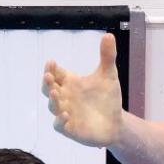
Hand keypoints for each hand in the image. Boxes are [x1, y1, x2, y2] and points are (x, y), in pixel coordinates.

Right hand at [42, 33, 123, 147]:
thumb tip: (109, 35)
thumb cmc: (108, 98)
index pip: (55, 73)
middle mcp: (64, 97)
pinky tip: (65, 114)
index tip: (51, 62)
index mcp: (70, 83)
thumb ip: (107, 56)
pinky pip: (59, 125)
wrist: (116, 123)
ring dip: (53, 99)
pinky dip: (60, 120)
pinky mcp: (70, 129)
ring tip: (56, 93)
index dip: (51, 68)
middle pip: (49, 88)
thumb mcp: (108, 75)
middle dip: (47, 82)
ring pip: (52, 106)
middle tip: (48, 75)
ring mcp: (65, 113)